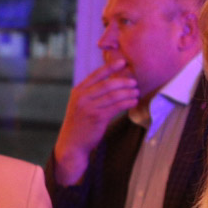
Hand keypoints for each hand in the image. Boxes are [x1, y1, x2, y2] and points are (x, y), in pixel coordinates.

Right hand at [51, 61, 139, 185]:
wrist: (71, 145)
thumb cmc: (79, 125)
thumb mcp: (79, 106)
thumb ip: (91, 94)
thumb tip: (111, 83)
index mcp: (78, 92)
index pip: (96, 75)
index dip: (110, 67)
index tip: (122, 62)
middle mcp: (82, 97)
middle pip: (107, 84)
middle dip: (123, 82)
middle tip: (134, 82)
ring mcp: (89, 107)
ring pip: (113, 95)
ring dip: (128, 92)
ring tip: (136, 92)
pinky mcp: (97, 118)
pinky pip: (116, 107)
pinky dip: (127, 102)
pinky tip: (133, 102)